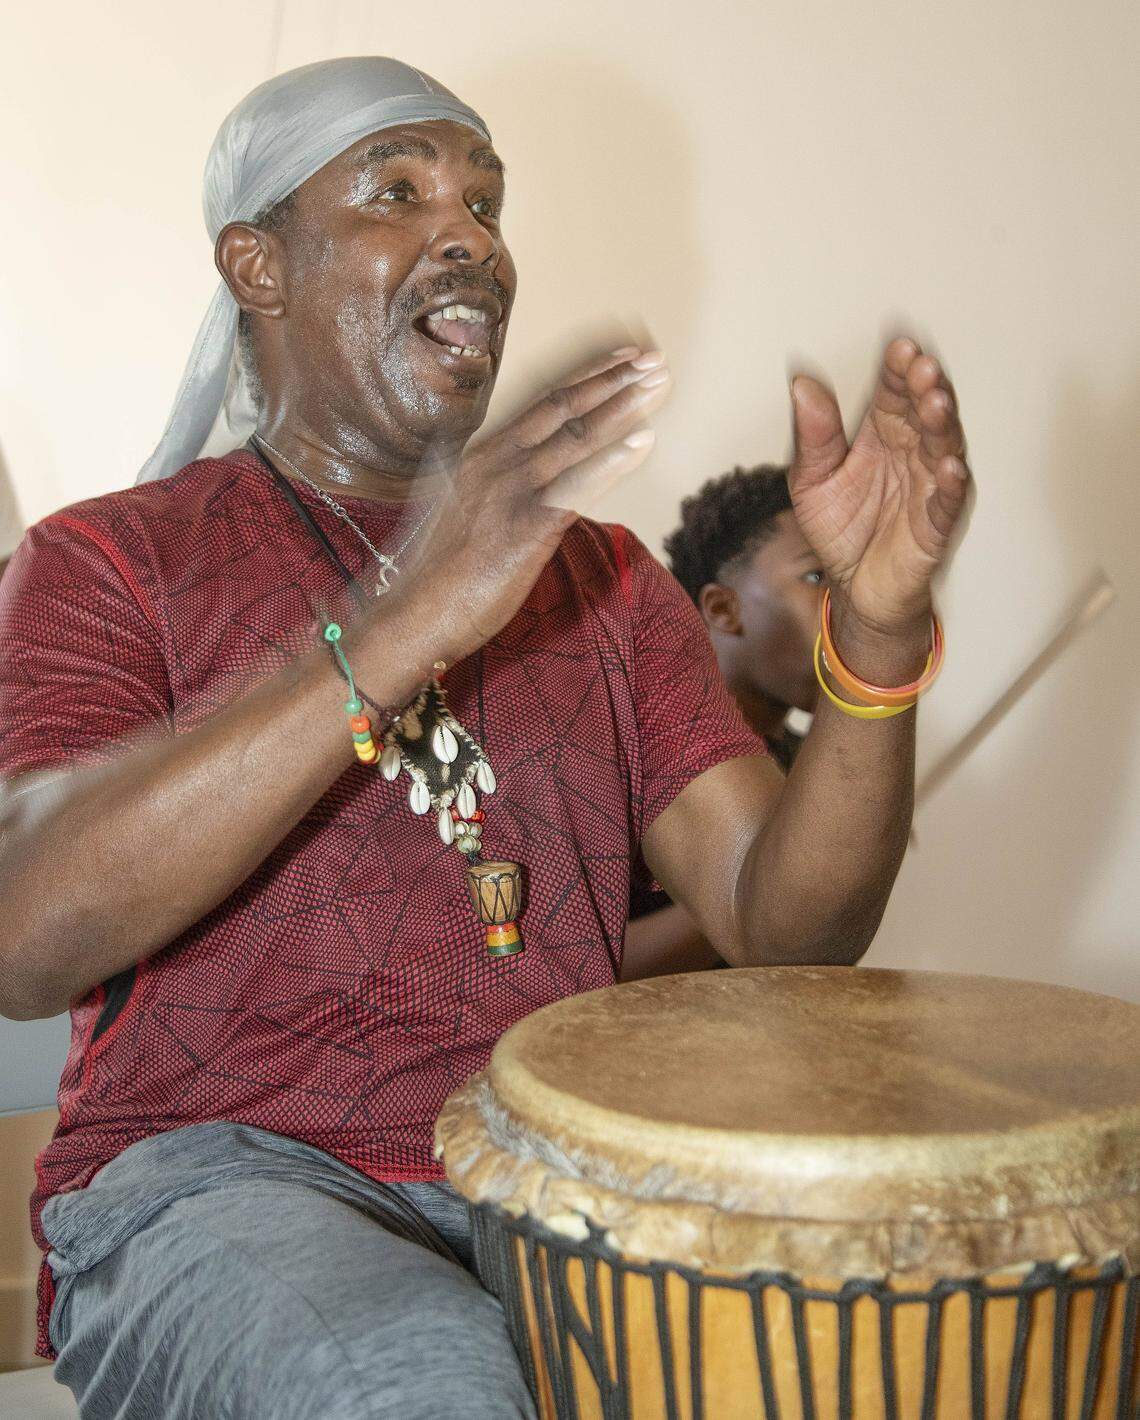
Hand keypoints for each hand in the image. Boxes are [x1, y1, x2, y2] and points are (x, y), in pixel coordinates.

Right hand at [386, 347, 670, 665]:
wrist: (410, 616)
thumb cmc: (436, 577)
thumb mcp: (460, 514)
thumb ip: (492, 490)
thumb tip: (520, 486)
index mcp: (481, 458)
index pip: (540, 405)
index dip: (585, 378)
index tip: (620, 359)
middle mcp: (495, 464)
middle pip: (562, 409)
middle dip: (611, 380)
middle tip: (652, 358)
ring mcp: (509, 493)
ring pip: (574, 438)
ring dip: (622, 407)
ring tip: (658, 381)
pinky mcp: (524, 528)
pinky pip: (575, 487)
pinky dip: (611, 461)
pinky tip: (642, 441)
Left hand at [787, 337, 970, 637]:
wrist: (854, 587)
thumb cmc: (841, 529)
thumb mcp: (812, 479)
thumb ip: (813, 435)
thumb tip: (801, 384)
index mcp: (881, 434)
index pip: (894, 392)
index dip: (898, 369)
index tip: (898, 347)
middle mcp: (911, 452)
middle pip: (924, 411)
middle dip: (925, 387)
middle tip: (921, 366)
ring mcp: (929, 485)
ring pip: (943, 447)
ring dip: (942, 424)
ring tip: (936, 403)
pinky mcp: (936, 524)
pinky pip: (948, 501)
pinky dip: (951, 484)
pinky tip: (949, 467)